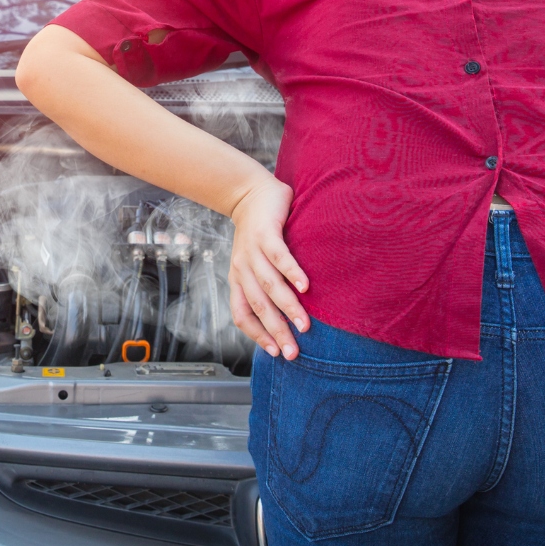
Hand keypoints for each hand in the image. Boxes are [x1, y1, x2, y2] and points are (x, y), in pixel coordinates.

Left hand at [228, 178, 308, 359]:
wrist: (249, 193)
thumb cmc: (258, 233)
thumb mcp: (255, 262)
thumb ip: (267, 285)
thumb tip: (290, 316)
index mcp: (239, 279)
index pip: (242, 315)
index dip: (257, 335)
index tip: (276, 352)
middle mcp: (242, 268)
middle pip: (258, 307)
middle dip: (276, 331)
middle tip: (294, 352)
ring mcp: (252, 251)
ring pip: (269, 285)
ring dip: (288, 307)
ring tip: (304, 325)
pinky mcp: (266, 233)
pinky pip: (279, 256)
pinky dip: (291, 272)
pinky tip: (305, 286)